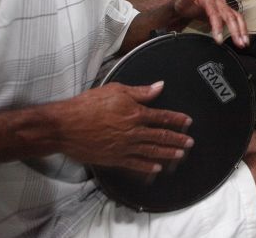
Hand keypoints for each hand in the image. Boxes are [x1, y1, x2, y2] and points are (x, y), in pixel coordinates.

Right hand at [55, 82, 193, 174]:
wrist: (65, 126)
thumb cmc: (87, 105)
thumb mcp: (116, 90)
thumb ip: (140, 91)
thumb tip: (159, 86)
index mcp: (135, 113)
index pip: (162, 117)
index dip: (177, 119)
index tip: (188, 122)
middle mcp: (133, 132)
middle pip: (161, 136)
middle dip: (178, 139)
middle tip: (190, 142)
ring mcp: (124, 147)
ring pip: (152, 151)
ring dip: (168, 153)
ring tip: (180, 155)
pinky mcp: (114, 158)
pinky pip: (136, 164)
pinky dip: (148, 166)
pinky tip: (157, 168)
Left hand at [174, 0, 248, 46]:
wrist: (183, 7)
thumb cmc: (181, 6)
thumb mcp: (180, 3)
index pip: (214, 12)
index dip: (218, 26)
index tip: (219, 40)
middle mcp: (218, 1)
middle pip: (228, 15)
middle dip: (235, 30)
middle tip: (239, 44)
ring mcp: (223, 7)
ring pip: (235, 17)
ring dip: (241, 30)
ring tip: (244, 43)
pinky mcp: (225, 12)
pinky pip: (236, 20)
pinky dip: (241, 29)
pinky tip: (243, 39)